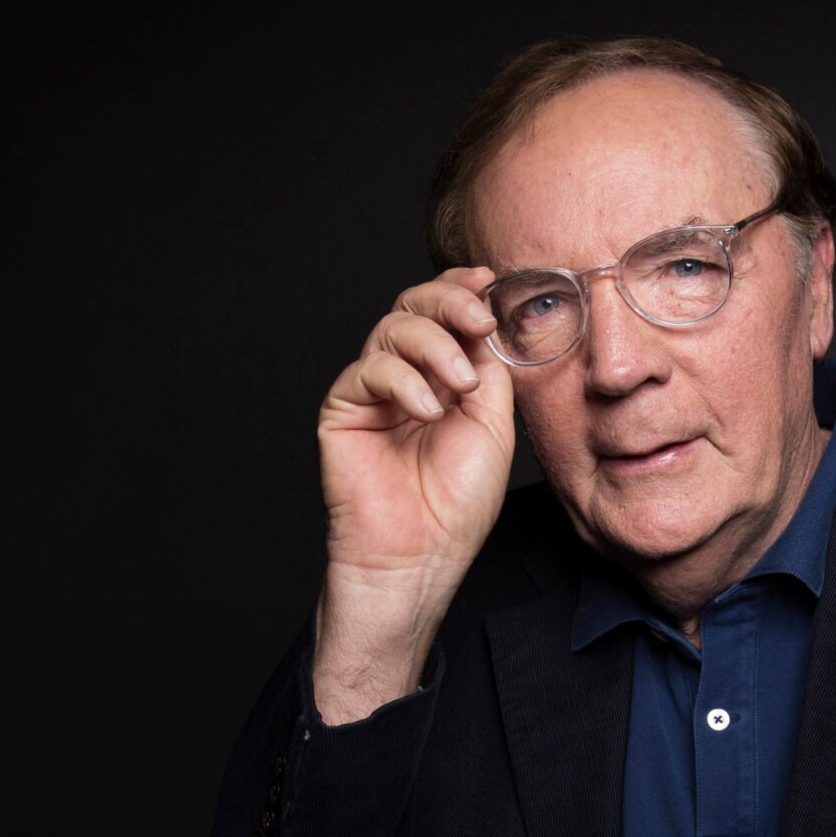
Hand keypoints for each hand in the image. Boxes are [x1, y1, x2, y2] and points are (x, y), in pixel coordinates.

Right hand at [313, 267, 516, 719]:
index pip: (447, 315)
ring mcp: (373, 391)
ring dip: (434, 346)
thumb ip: (486, 368)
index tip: (489, 282)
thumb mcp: (492, 424)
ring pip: (393, 327)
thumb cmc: (457, 502)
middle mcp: (406, 377)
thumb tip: (485, 318)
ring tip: (458, 387)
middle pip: (415, 307)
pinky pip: (369, 369)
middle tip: (476, 318)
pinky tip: (427, 411)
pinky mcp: (343, 408)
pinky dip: (404, 381)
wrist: (420, 554)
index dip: (463, 290)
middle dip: (449, 302)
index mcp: (443, 377)